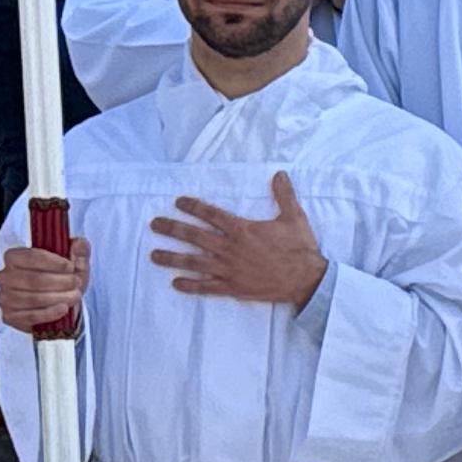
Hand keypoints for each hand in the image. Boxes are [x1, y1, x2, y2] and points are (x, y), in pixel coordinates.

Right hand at [0, 235, 87, 333]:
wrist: (61, 304)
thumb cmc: (64, 279)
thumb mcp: (75, 263)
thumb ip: (79, 251)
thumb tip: (80, 243)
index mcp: (14, 257)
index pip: (30, 257)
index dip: (54, 262)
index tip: (71, 266)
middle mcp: (5, 276)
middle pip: (33, 279)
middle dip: (60, 282)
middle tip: (77, 283)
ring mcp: (4, 297)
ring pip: (32, 298)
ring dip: (58, 297)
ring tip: (74, 296)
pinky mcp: (9, 316)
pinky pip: (29, 316)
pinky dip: (49, 313)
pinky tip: (63, 309)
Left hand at [148, 173, 326, 307]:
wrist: (306, 279)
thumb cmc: (300, 248)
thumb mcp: (294, 218)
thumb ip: (284, 195)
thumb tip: (279, 174)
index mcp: (243, 230)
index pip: (211, 214)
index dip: (193, 207)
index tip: (178, 202)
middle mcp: (231, 248)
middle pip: (195, 236)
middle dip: (172, 229)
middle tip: (155, 224)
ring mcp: (229, 269)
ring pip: (194, 262)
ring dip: (172, 258)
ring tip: (154, 255)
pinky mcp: (233, 287)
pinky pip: (207, 286)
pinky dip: (190, 285)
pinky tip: (176, 282)